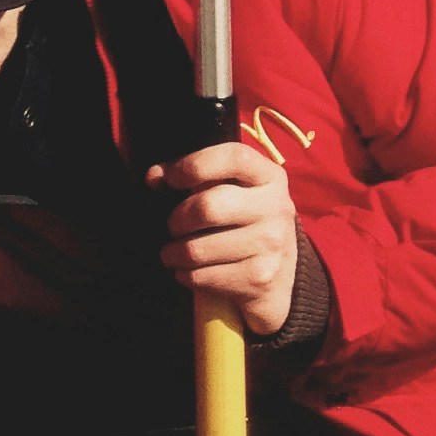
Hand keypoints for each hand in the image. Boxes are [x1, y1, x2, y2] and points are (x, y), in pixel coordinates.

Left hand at [155, 139, 299, 335]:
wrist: (281, 275)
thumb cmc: (245, 223)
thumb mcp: (235, 191)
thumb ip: (197, 176)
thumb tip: (154, 176)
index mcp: (270, 177)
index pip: (234, 157)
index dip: (194, 164)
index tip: (168, 178)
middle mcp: (276, 207)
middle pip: (208, 206)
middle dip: (177, 219)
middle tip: (173, 226)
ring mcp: (271, 244)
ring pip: (197, 248)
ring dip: (173, 253)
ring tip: (173, 253)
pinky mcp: (259, 278)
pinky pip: (201, 276)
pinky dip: (185, 275)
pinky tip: (189, 271)